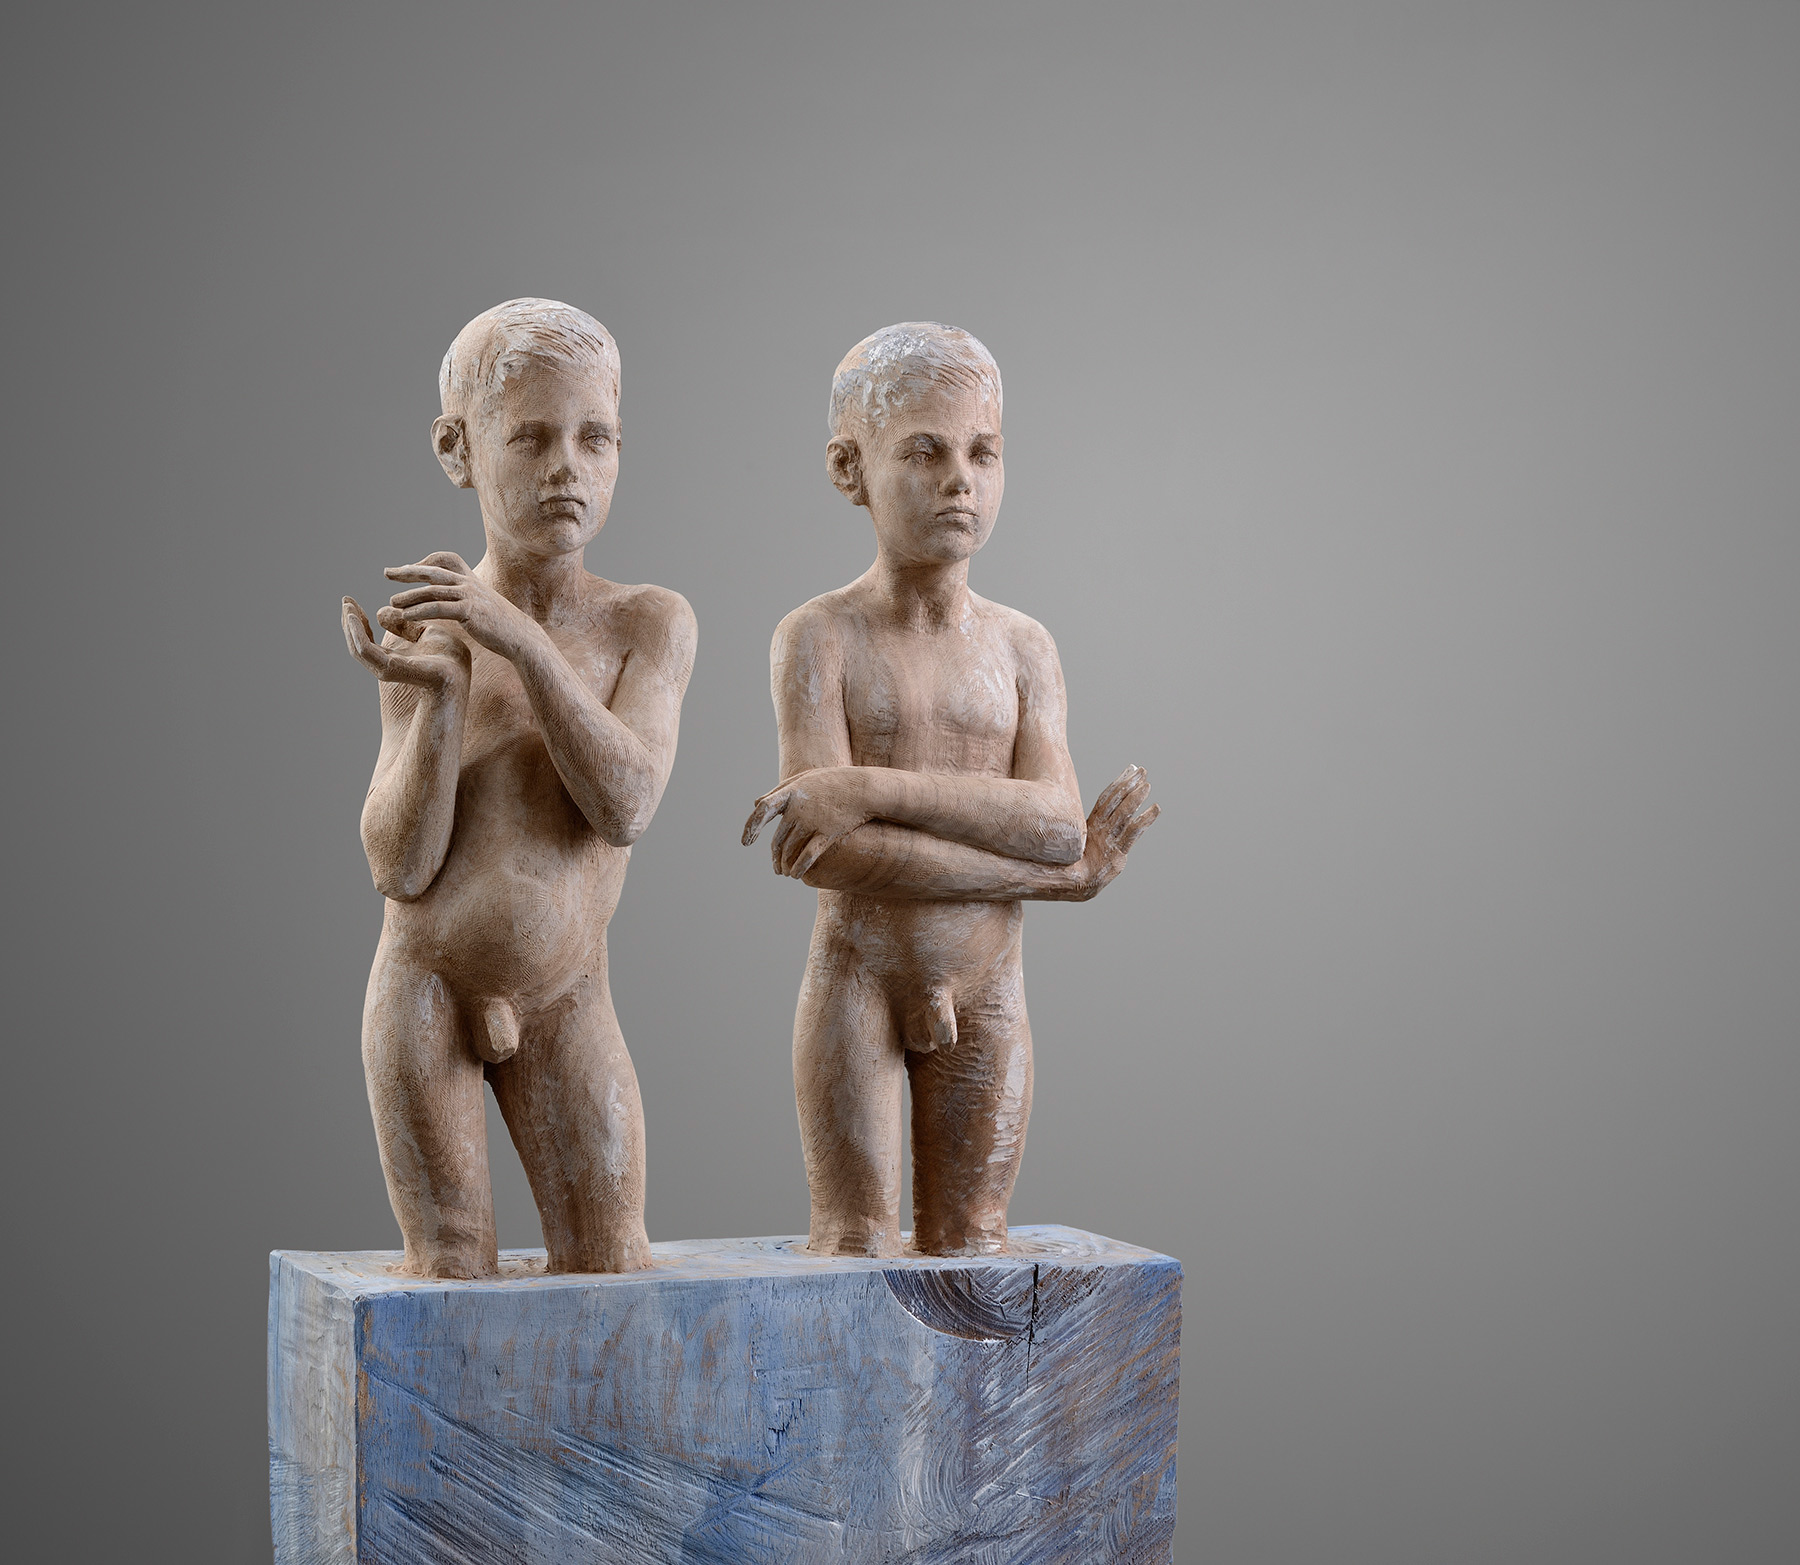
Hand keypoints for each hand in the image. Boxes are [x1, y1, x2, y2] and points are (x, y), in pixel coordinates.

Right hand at [341, 596, 470, 691]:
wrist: (463, 673)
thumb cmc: (451, 659)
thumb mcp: (426, 635)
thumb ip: (405, 626)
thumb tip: (382, 611)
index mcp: (394, 659)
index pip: (368, 640)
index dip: (359, 621)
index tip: (352, 601)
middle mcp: (387, 665)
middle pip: (358, 643)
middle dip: (350, 622)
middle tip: (345, 600)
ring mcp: (387, 669)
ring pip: (358, 646)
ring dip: (350, 625)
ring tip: (347, 606)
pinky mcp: (390, 668)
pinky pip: (366, 650)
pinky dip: (357, 633)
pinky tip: (355, 616)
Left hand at [380, 552, 540, 658]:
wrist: (519, 636)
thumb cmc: (498, 624)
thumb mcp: (481, 603)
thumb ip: (464, 597)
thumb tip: (448, 598)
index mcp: (471, 578)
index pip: (445, 559)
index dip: (424, 562)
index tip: (405, 569)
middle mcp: (469, 582)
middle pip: (432, 571)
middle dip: (407, 572)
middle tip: (387, 574)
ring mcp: (469, 595)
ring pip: (432, 591)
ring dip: (409, 596)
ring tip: (392, 603)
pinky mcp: (469, 611)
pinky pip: (438, 608)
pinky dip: (419, 610)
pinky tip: (406, 616)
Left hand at [742, 769, 871, 877]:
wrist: (862, 788)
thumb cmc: (830, 782)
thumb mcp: (803, 779)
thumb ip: (778, 792)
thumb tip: (755, 804)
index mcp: (789, 793)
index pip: (763, 810)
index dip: (751, 827)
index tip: (745, 842)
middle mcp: (798, 809)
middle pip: (778, 840)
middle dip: (775, 857)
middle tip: (776, 868)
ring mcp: (812, 821)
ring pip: (790, 850)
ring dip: (785, 865)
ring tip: (785, 873)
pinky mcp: (827, 833)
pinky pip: (808, 856)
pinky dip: (799, 868)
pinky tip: (796, 875)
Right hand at [1067, 766, 1159, 899]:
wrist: (1075, 883)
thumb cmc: (1078, 864)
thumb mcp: (1084, 842)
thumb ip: (1094, 829)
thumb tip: (1098, 817)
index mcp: (1091, 824)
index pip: (1106, 798)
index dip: (1119, 783)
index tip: (1130, 769)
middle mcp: (1100, 828)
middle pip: (1115, 800)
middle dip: (1129, 784)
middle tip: (1142, 770)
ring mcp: (1109, 839)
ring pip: (1123, 813)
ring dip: (1136, 797)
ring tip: (1147, 785)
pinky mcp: (1118, 851)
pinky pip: (1133, 832)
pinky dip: (1145, 819)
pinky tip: (1156, 809)